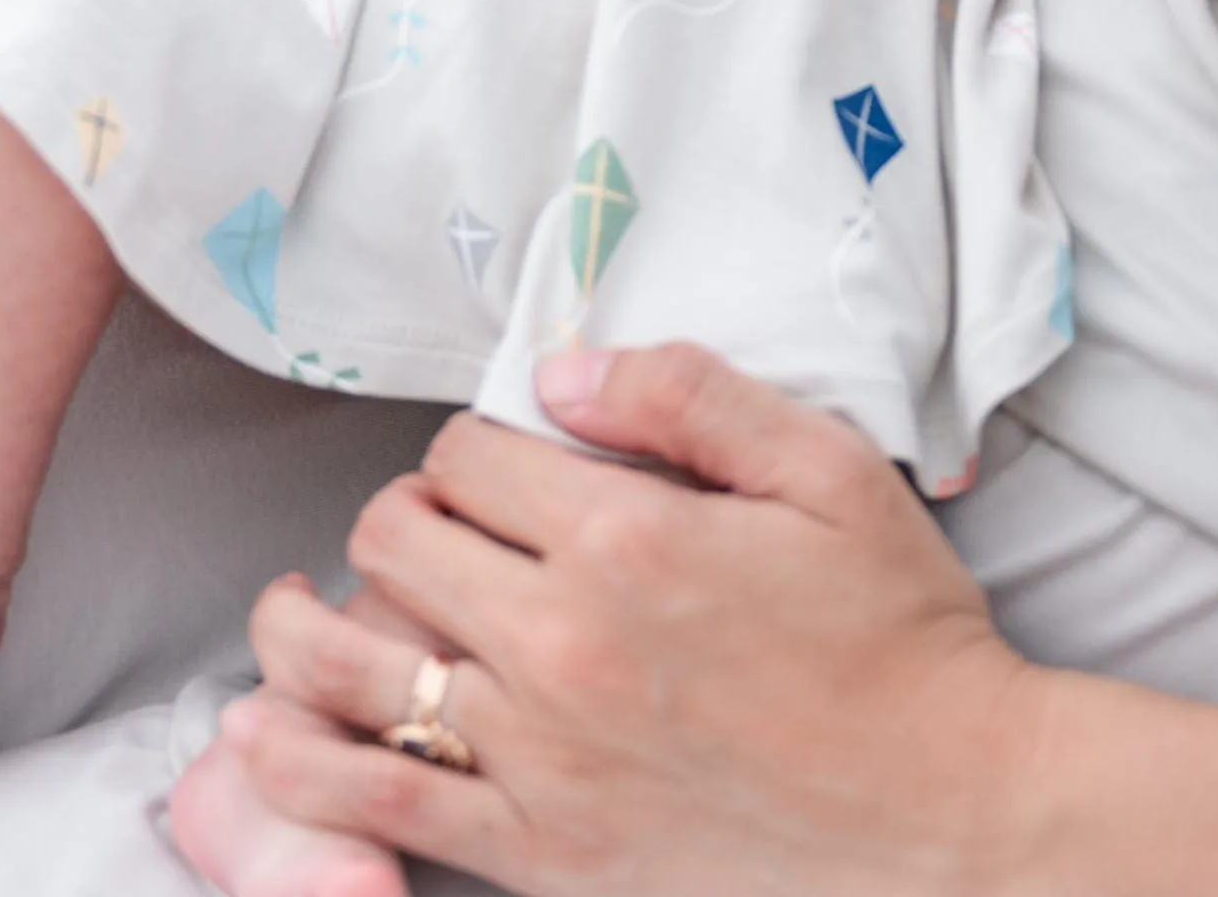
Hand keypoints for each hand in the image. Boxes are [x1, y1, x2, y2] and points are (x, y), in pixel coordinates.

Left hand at [231, 344, 1044, 896]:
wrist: (951, 822)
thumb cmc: (900, 638)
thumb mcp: (826, 470)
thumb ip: (689, 395)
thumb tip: (565, 369)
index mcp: (628, 536)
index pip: (467, 452)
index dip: (474, 443)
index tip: (507, 464)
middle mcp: (563, 644)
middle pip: (394, 541)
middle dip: (405, 514)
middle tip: (444, 528)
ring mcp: (541, 760)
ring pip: (349, 671)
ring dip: (300, 627)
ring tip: (292, 609)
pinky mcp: (540, 856)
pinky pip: (376, 803)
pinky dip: (298, 763)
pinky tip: (266, 733)